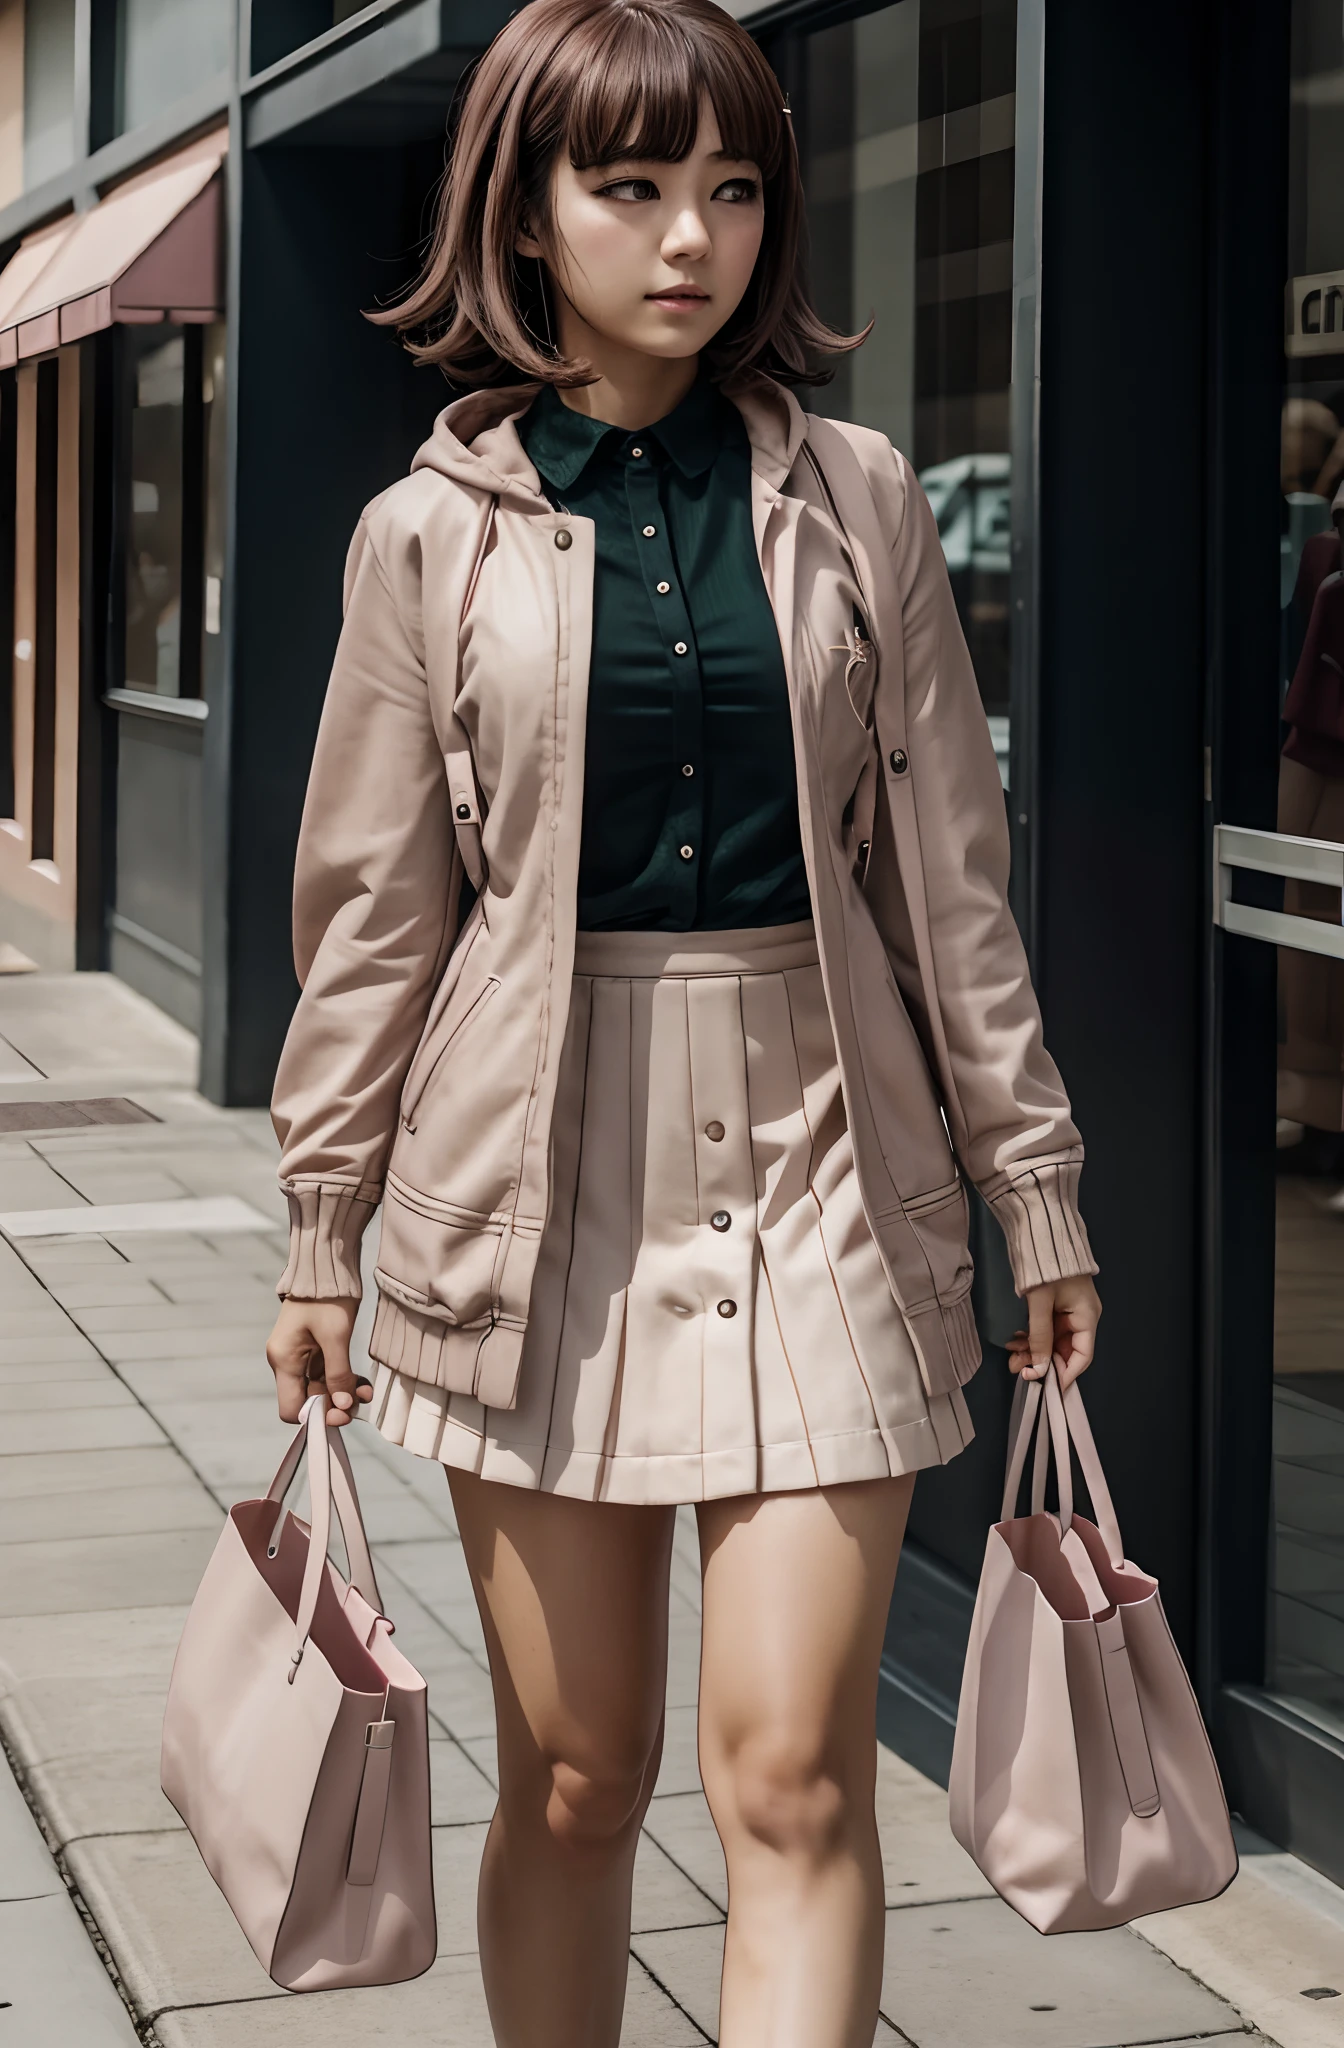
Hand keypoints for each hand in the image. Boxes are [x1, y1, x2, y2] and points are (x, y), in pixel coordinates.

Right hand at [266, 1298, 369, 1426]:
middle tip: (358, 1406)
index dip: (315, 1416)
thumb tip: (344, 1406)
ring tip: (366, 1393)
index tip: (340, 1413)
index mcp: (284, 1360)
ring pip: (322, 1389)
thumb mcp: (335, 1336)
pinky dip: (345, 1381)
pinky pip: (329, 1375)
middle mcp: (288, 1362)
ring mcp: (302, 1357)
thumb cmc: (327, 1297)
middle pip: (308, 1400)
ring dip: (344, 1394)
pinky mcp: (316, 1350)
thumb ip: (338, 1374)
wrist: (327, 1266)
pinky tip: (362, 1383)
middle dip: (335, 1406)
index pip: (291, 1408)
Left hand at [1006, 1275, 1100, 1388]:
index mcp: (1087, 1316)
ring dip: (1033, 1350)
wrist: (1038, 1231)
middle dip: (1042, 1362)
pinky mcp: (1055, 1304)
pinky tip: (1014, 1341)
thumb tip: (1040, 1369)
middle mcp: (1081, 1315)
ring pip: (1052, 1341)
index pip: (1082, 1356)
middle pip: (1064, 1350)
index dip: (1065, 1374)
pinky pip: (1045, 1328)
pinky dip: (1031, 1336)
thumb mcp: (1040, 1304)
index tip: (1046, 1386)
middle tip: (1018, 1369)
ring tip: (1012, 1358)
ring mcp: (1068, 1310)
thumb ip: (1040, 1337)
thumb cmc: (1045, 1266)